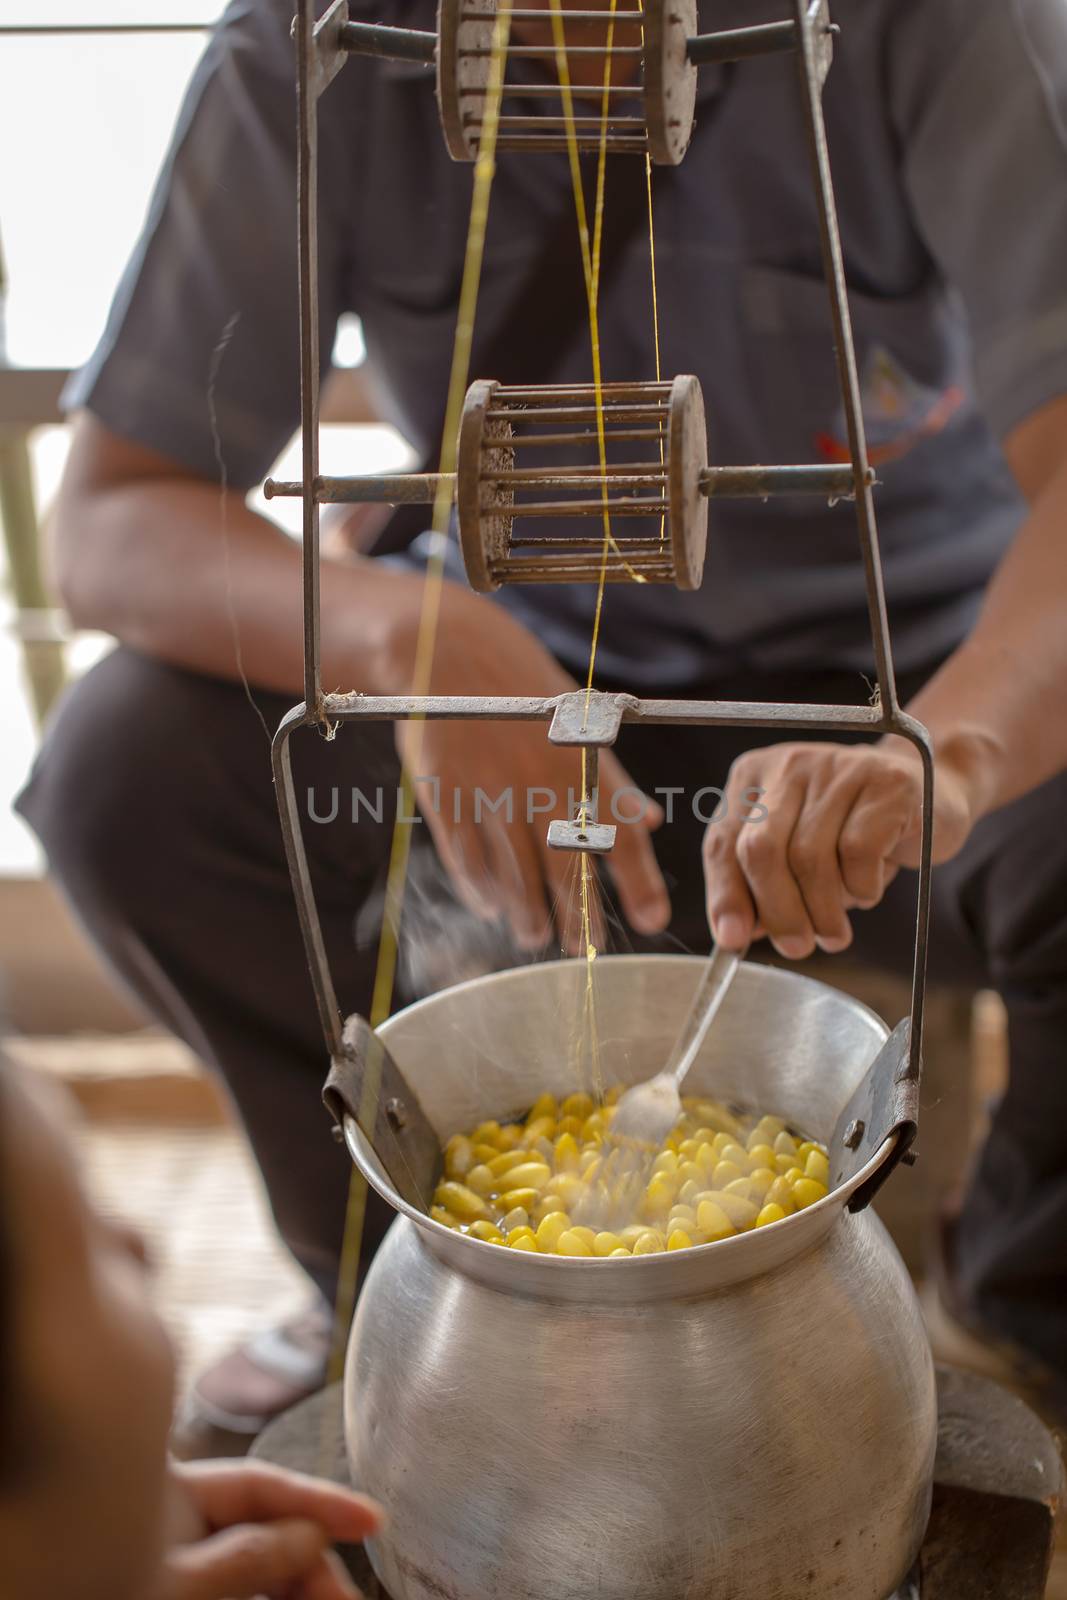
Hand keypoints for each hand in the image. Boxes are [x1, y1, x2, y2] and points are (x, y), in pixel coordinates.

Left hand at [149, 1460, 382, 1599]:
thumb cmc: (100, 1598)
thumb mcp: (178, 1586)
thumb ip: (249, 1558)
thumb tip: (313, 1533)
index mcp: (168, 1491)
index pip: (261, 1484)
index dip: (322, 1502)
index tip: (374, 1521)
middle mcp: (174, 1516)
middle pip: (261, 1529)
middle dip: (310, 1563)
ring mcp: (173, 1555)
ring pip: (252, 1564)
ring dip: (293, 1586)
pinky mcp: (172, 1583)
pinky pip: (234, 1586)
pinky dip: (267, 1595)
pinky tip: (295, 1596)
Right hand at [378, 576, 670, 950]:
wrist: (448, 650)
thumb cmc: (518, 688)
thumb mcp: (576, 719)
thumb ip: (613, 777)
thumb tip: (650, 820)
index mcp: (582, 760)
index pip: (621, 831)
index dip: (640, 880)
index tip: (653, 919)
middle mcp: (543, 780)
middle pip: (569, 864)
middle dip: (580, 914)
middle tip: (584, 946)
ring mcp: (492, 790)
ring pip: (516, 871)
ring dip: (529, 912)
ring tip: (536, 935)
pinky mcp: (447, 795)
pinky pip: (467, 857)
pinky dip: (481, 889)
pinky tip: (491, 908)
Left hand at [703, 738, 978, 958]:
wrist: (934, 795)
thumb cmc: (854, 831)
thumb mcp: (798, 854)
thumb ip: (761, 885)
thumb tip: (733, 934)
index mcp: (754, 777)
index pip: (723, 842)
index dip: (725, 896)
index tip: (732, 940)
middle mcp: (790, 765)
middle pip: (762, 850)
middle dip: (778, 911)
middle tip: (797, 947)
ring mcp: (838, 768)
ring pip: (810, 858)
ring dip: (823, 910)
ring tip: (834, 933)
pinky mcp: (885, 784)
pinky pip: (858, 853)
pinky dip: (861, 887)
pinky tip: (868, 889)